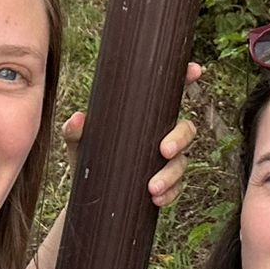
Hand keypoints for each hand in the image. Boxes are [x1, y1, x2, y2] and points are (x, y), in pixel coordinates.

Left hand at [61, 62, 202, 207]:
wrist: (87, 195)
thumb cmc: (88, 157)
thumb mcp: (79, 142)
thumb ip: (75, 130)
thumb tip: (78, 119)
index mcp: (146, 117)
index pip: (171, 94)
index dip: (186, 79)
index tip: (195, 70)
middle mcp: (162, 135)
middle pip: (186, 129)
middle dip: (180, 139)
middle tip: (165, 150)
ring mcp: (167, 161)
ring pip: (182, 162)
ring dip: (171, 175)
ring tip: (152, 187)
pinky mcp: (167, 185)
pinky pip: (177, 188)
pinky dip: (170, 193)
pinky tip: (157, 198)